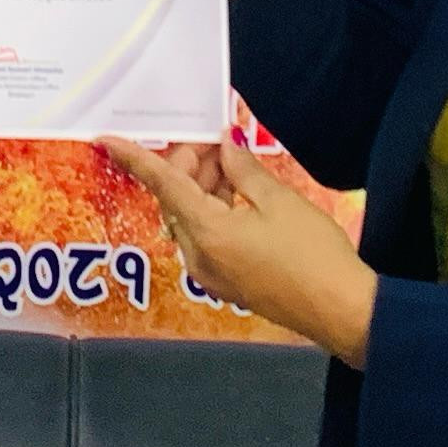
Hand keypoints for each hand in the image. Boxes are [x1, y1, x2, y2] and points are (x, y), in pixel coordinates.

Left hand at [103, 132, 374, 363]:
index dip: (135, 158)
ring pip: (190, 217)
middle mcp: (199, 255)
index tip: (108, 139)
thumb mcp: (278, 201)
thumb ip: (243, 170)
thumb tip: (225, 144)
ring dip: (203, 185)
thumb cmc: (313, 256)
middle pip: (175, 198)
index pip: (162, 184)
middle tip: (217, 138)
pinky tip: (238, 192)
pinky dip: (213, 209)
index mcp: (207, 232)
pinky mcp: (226, 280)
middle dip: (189, 164)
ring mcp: (210, 272)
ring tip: (233, 159)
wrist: (339, 309)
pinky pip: (205, 236)